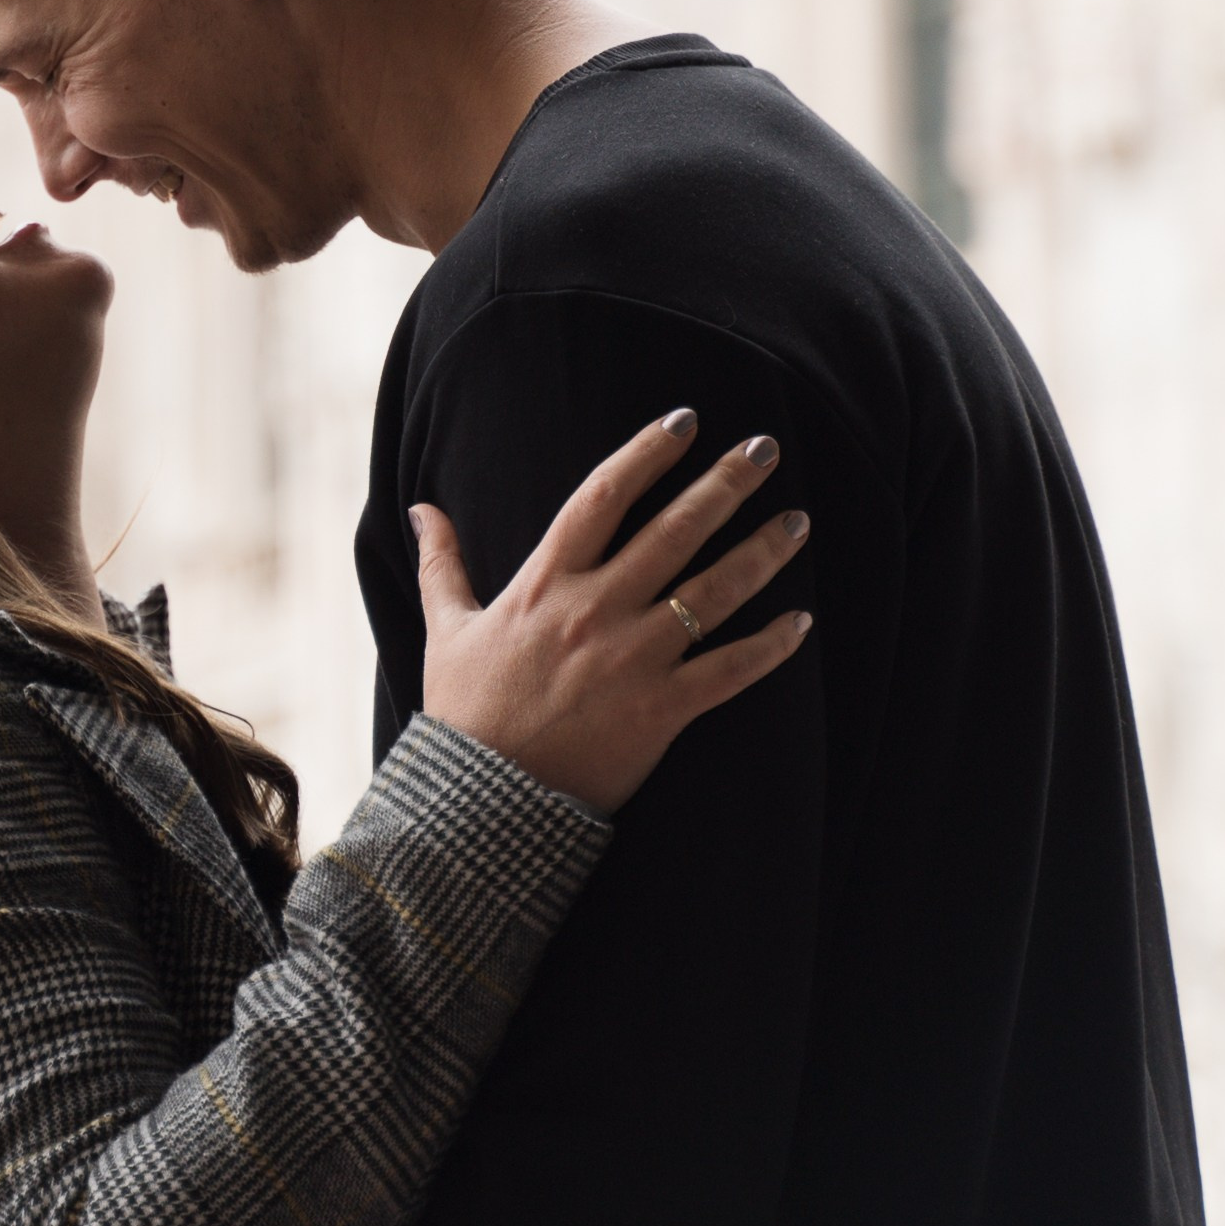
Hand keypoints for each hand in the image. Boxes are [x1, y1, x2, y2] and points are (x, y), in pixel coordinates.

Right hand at [414, 411, 811, 813]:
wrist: (483, 804)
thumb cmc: (465, 713)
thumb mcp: (446, 629)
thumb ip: (441, 564)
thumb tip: (422, 508)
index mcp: (546, 583)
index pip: (603, 496)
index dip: (645, 454)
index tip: (684, 420)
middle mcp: (596, 610)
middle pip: (672, 531)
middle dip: (723, 484)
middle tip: (767, 448)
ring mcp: (633, 660)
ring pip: (711, 594)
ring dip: (759, 553)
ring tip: (797, 520)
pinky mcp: (661, 711)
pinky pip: (728, 673)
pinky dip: (769, 647)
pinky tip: (802, 622)